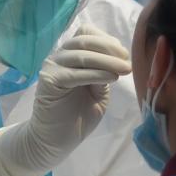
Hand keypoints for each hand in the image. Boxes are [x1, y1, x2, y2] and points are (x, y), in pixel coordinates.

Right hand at [0, 25, 129, 175]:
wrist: (54, 141)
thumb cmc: (75, 118)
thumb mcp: (97, 92)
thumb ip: (103, 74)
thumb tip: (116, 60)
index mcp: (69, 56)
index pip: (86, 33)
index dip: (106, 40)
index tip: (124, 55)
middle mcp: (58, 57)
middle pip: (85, 40)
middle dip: (110, 49)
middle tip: (127, 62)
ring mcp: (51, 67)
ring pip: (82, 54)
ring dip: (106, 60)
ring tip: (124, 69)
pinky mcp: (48, 81)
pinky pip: (75, 73)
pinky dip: (96, 73)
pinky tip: (111, 78)